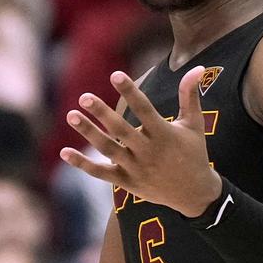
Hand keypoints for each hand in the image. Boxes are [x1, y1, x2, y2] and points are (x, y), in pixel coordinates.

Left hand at [60, 68, 221, 217]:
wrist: (194, 194)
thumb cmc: (194, 153)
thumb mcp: (194, 124)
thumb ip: (190, 95)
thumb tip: (197, 68)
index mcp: (164, 135)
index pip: (145, 109)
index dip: (130, 92)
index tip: (116, 74)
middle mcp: (149, 152)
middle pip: (121, 131)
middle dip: (103, 114)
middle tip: (84, 97)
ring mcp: (136, 169)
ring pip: (108, 150)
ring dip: (89, 133)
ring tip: (71, 115)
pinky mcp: (127, 183)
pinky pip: (101, 173)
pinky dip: (83, 164)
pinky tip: (65, 152)